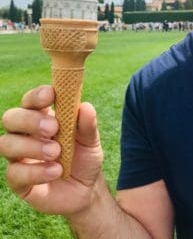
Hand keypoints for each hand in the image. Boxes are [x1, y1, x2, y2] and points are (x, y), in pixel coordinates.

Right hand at [0, 85, 103, 215]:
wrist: (86, 190)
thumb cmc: (84, 158)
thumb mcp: (91, 141)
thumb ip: (87, 125)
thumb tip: (85, 106)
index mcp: (42, 117)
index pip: (31, 100)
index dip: (37, 96)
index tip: (51, 94)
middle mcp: (25, 134)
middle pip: (11, 118)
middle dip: (30, 120)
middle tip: (53, 128)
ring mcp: (19, 157)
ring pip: (6, 143)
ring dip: (32, 146)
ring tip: (57, 152)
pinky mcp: (18, 181)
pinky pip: (14, 173)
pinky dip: (36, 171)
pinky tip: (55, 171)